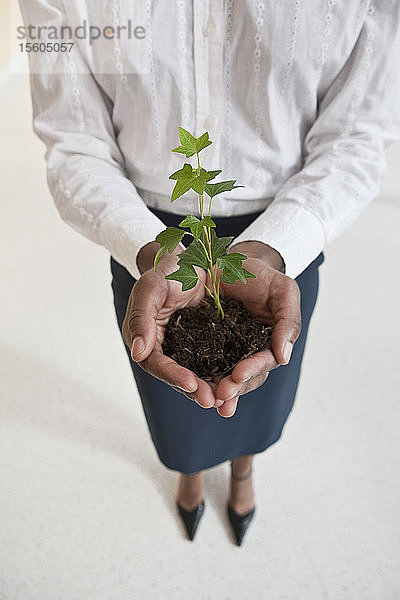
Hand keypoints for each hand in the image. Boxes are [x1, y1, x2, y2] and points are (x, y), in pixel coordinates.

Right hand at [122, 242, 215, 408]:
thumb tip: (138, 353)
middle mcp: (163, 348)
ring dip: (210, 389)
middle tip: (212, 401)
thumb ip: (142, 317)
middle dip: (194, 390)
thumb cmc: (169, 269)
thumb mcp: (152, 285)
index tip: (191, 384)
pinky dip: (223, 377)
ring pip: (196, 376)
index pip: (155, 362)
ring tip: (224, 401)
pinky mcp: (205, 347)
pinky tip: (237, 384)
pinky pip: (213, 366)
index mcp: (145, 336)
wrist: (194, 261)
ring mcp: (185, 349)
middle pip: (176, 376)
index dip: (171, 375)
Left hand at [212, 241, 300, 417]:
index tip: (239, 374)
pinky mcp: (203, 346)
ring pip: (223, 377)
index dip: (253, 369)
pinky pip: (200, 366)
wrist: (227, 262)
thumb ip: (289, 321)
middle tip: (221, 394)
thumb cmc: (260, 275)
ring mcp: (226, 351)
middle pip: (244, 377)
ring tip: (209, 400)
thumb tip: (284, 358)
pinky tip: (190, 389)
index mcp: (269, 341)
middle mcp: (248, 351)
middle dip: (234, 387)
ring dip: (217, 391)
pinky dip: (196, 379)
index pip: (264, 361)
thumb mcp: (283, 290)